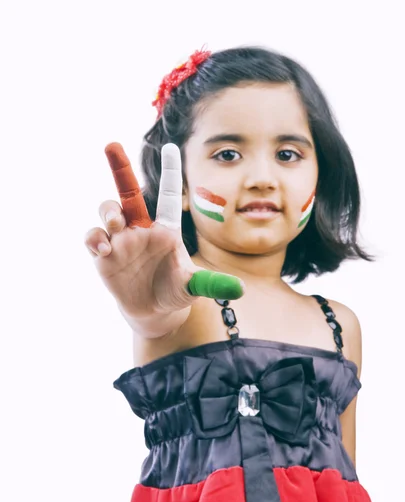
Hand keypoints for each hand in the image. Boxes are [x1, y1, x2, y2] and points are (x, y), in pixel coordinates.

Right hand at [84, 142, 243, 320]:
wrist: (154, 312)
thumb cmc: (175, 291)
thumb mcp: (195, 286)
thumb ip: (214, 284)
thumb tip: (241, 289)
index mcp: (166, 228)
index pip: (169, 193)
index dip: (170, 170)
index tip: (171, 146)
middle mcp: (142, 228)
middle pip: (128, 191)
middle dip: (119, 167)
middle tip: (111, 145)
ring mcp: (121, 240)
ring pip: (108, 211)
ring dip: (109, 210)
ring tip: (117, 223)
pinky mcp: (104, 256)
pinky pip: (93, 237)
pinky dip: (94, 238)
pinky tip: (104, 249)